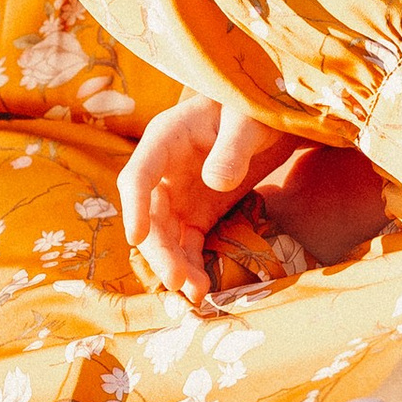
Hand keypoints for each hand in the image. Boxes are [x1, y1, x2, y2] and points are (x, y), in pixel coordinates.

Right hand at [120, 95, 278, 305]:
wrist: (267, 118)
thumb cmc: (252, 109)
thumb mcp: (247, 123)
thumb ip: (232, 149)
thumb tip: (215, 182)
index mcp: (165, 140)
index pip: (139, 175)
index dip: (134, 207)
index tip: (136, 237)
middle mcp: (163, 171)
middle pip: (149, 214)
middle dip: (159, 249)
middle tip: (175, 279)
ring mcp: (177, 194)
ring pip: (164, 236)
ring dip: (175, 264)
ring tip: (196, 292)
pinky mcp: (196, 212)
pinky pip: (186, 243)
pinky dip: (191, 265)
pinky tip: (202, 288)